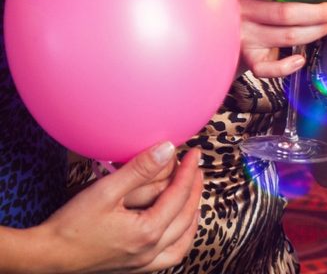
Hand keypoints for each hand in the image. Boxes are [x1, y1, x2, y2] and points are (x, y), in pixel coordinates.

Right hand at [38, 142, 201, 271]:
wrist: (45, 258)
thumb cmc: (71, 225)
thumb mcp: (106, 190)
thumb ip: (140, 169)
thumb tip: (168, 149)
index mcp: (147, 232)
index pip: (179, 196)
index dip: (189, 172)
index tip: (194, 154)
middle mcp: (149, 252)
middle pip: (186, 217)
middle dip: (194, 190)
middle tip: (196, 169)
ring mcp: (141, 264)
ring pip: (181, 241)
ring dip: (192, 216)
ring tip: (193, 195)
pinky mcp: (132, 269)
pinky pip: (168, 257)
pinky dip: (180, 239)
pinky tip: (175, 225)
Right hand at [234, 0, 326, 77]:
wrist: (219, 28)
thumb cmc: (249, 1)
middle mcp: (242, 12)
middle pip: (284, 14)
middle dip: (318, 13)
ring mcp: (243, 37)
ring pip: (285, 36)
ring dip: (315, 31)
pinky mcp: (246, 58)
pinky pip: (265, 69)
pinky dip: (285, 67)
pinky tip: (301, 59)